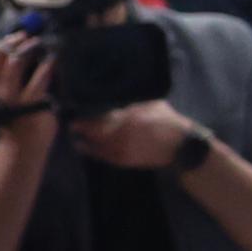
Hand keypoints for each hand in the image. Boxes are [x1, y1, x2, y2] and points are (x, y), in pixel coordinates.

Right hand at [0, 28, 59, 119]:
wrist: (24, 145)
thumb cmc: (17, 115)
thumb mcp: (4, 94)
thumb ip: (6, 74)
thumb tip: (18, 46)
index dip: (5, 43)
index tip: (18, 35)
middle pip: (3, 56)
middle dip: (17, 41)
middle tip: (30, 37)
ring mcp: (12, 97)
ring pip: (16, 63)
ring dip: (30, 48)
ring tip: (41, 44)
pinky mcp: (31, 103)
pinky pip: (39, 77)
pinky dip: (47, 64)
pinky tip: (53, 59)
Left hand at [70, 101, 200, 172]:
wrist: (179, 146)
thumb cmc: (167, 121)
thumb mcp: (152, 103)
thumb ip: (133, 99)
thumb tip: (118, 90)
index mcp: (128, 115)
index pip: (100, 113)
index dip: (86, 111)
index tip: (76, 107)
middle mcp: (121, 132)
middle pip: (93, 128)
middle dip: (81, 125)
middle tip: (73, 121)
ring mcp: (120, 147)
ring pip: (94, 143)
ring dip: (82, 138)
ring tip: (75, 133)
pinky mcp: (122, 159)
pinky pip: (101, 155)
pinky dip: (90, 150)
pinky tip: (82, 146)